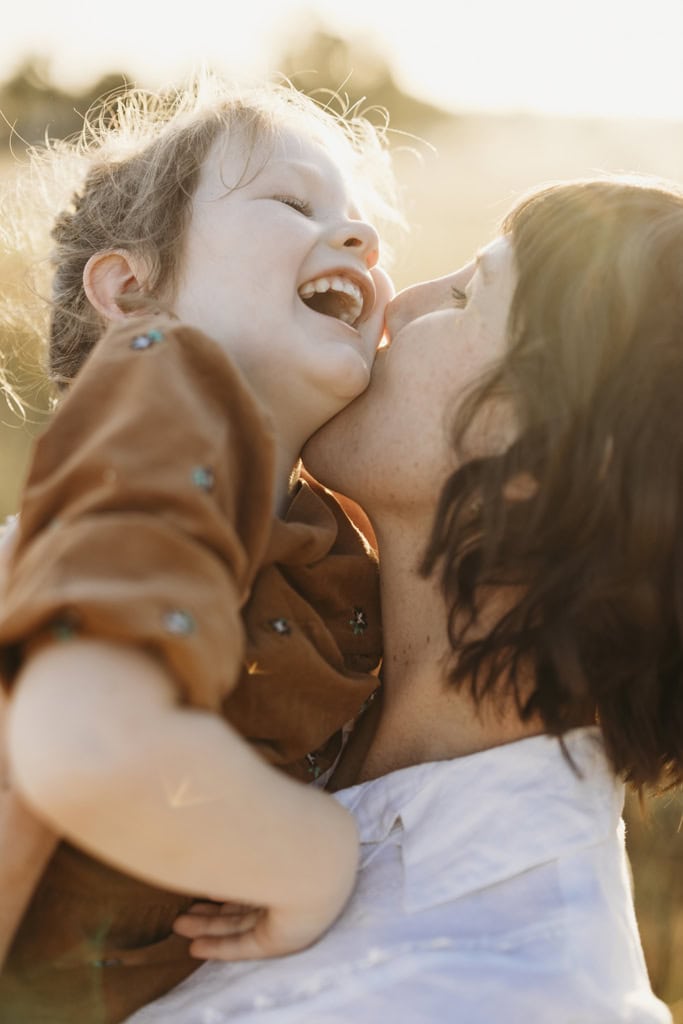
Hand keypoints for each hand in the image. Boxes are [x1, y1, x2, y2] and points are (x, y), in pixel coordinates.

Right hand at [173, 828, 357, 961]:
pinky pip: (249, 945)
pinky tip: (196, 947)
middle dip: (214, 907)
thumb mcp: (256, 811)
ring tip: (180, 925)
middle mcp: (296, 881)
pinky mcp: (285, 938)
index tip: (203, 878)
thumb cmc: (283, 819)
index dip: (228, 875)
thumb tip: (215, 810)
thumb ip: (237, 819)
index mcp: (293, 849)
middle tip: (185, 909)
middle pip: (248, 899)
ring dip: (211, 925)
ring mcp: (294, 911)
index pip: (258, 869)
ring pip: (244, 922)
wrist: (311, 851)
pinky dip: (222, 946)